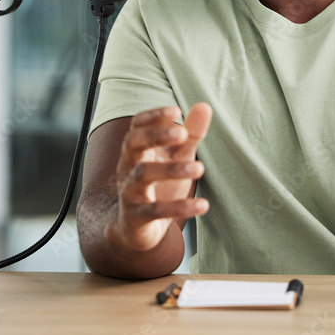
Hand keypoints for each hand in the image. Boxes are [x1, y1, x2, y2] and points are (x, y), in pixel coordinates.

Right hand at [106, 103, 211, 251]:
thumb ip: (190, 135)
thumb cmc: (159, 184)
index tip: (176, 110)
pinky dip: (180, 208)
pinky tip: (203, 205)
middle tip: (182, 133)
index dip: (153, 116)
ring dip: (172, 170)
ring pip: (143, 176)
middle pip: (133, 144)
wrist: (135, 228)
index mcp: (138, 149)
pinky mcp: (136, 217)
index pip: (137, 126)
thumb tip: (205, 106)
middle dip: (155, 135)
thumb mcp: (176, 158)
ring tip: (200, 168)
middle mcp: (129, 167)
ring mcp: (130, 192)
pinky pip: (156, 211)